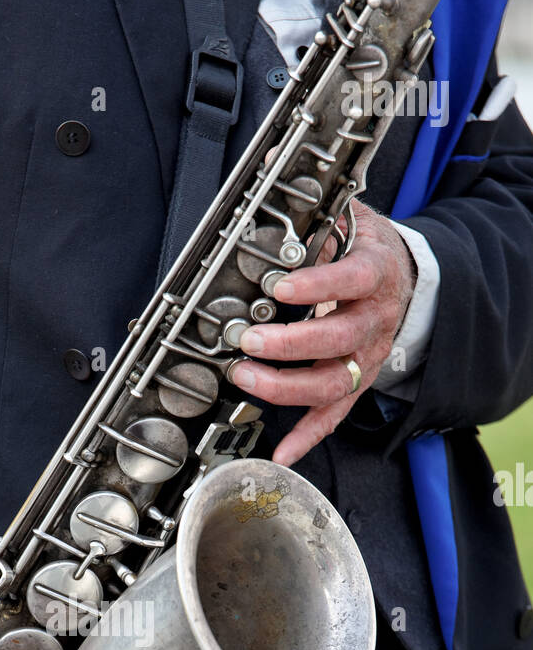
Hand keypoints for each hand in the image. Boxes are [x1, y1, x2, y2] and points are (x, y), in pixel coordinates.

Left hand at [228, 200, 415, 466]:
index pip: (352, 280)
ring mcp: (365, 358)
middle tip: (249, 340)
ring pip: (332, 383)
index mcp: (375, 275)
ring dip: (286, 387)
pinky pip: (333, 416)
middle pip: (338, 340)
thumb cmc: (366, 251)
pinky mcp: (355, 383)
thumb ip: (320, 218)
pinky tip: (282, 452)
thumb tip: (278, 197)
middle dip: (290, 344)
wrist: (404, 280)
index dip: (318, 285)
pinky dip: (307, 437)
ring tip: (245, 376)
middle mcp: (373, 322)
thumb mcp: (351, 223)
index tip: (281, 286)